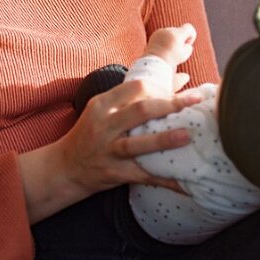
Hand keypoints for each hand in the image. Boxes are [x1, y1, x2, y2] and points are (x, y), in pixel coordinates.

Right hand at [18, 77, 204, 223]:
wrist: (65, 167)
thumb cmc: (92, 133)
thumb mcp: (107, 109)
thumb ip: (139, 95)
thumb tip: (183, 77)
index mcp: (103, 104)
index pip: (135, 88)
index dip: (160, 87)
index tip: (180, 91)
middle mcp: (104, 125)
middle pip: (139, 111)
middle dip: (169, 105)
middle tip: (194, 101)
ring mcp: (107, 150)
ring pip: (137, 144)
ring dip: (164, 140)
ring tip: (188, 136)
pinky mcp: (113, 173)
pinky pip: (142, 175)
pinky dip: (163, 178)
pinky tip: (184, 182)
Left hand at [145, 23, 196, 67]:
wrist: (154, 62)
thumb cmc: (170, 60)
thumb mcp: (184, 55)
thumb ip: (188, 47)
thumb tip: (187, 44)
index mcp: (177, 35)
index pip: (189, 28)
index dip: (191, 35)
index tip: (188, 44)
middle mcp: (168, 30)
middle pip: (180, 31)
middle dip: (181, 38)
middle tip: (178, 50)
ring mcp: (161, 31)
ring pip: (172, 33)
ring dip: (173, 39)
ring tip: (170, 50)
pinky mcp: (155, 34)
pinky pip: (164, 34)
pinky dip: (166, 40)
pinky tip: (164, 48)